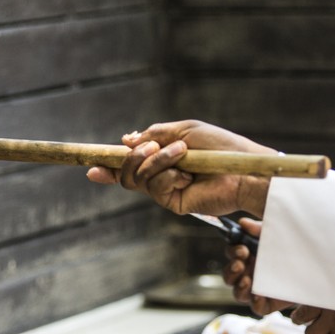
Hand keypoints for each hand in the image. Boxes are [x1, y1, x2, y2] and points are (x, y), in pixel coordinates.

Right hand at [85, 120, 273, 216]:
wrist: (242, 169)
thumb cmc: (220, 147)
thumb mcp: (184, 131)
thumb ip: (154, 134)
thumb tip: (126, 140)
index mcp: (163, 156)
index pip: (130, 163)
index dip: (109, 166)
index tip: (91, 166)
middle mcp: (162, 174)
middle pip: (127, 172)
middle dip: (134, 156)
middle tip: (151, 147)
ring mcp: (167, 190)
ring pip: (138, 178)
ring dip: (156, 161)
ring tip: (181, 155)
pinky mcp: (174, 203)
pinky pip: (155, 187)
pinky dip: (167, 175)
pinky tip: (186, 175)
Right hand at [221, 219, 292, 314]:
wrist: (316, 265)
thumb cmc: (293, 246)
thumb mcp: (277, 234)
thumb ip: (260, 229)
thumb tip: (243, 223)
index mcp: (249, 256)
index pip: (232, 254)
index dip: (232, 252)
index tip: (242, 249)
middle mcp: (250, 273)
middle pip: (229, 276)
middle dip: (231, 270)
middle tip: (240, 264)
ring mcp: (258, 289)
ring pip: (239, 293)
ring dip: (238, 287)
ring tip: (246, 281)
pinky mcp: (270, 303)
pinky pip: (257, 307)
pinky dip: (255, 302)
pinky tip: (258, 295)